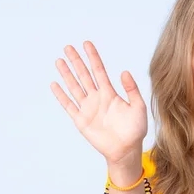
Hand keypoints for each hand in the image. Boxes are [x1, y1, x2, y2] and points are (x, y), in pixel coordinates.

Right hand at [50, 41, 147, 165]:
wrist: (126, 150)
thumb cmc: (135, 130)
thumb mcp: (138, 107)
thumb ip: (132, 90)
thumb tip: (125, 72)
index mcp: (110, 93)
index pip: (99, 71)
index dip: (93, 57)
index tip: (87, 43)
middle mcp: (97, 98)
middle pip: (83, 75)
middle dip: (76, 61)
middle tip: (68, 47)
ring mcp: (88, 108)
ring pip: (74, 87)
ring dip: (66, 74)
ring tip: (59, 61)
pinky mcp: (81, 120)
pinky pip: (68, 106)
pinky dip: (61, 95)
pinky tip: (55, 84)